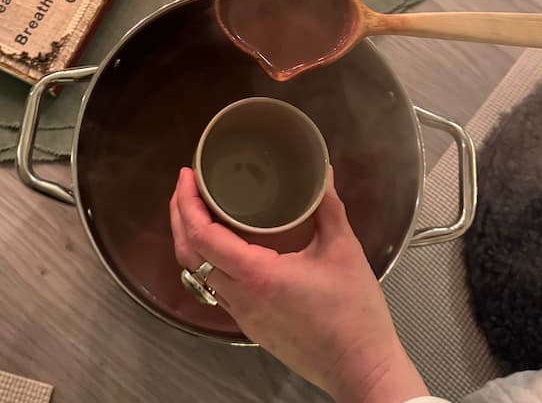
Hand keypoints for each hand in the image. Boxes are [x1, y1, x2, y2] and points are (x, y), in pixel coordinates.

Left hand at [169, 167, 427, 402]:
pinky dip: (207, 261)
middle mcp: (240, 297)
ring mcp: (242, 315)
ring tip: (198, 209)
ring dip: (190, 239)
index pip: (203, 236)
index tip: (187, 176)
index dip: (188, 203)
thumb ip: (328, 206)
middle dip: (181, 216)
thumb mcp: (343, 250)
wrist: (360, 368)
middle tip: (186, 185)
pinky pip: (215, 289)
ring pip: (198, 273)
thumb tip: (322, 171)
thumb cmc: (354, 312)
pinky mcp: (250, 326)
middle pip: (190, 254)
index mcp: (257, 275)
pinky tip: (222, 246)